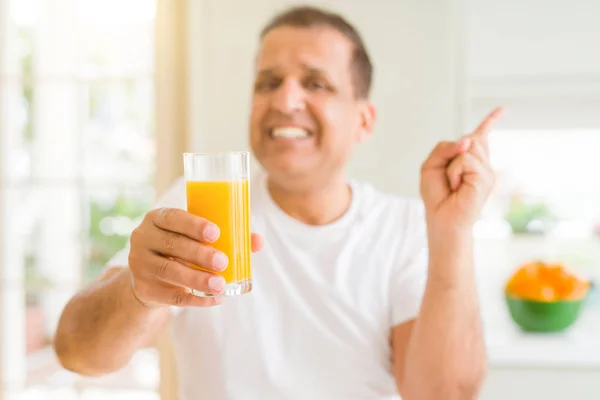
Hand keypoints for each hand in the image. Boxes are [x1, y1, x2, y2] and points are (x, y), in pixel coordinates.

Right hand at [128, 208, 262, 307]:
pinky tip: (215, 299)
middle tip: (223, 262)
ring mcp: (140, 264)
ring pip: (170, 271)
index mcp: (157, 218)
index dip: (193, 224)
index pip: (172, 217)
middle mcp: (143, 238)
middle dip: (200, 254)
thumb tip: (258, 241)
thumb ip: (225, 236)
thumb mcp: (195, 237)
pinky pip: (172, 296)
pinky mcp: (145, 289)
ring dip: (197, 279)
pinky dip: (196, 300)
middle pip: (172, 245)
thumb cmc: (181, 248)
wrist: (151, 276)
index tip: (215, 233)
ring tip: (220, 284)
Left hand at [420, 107, 503, 230]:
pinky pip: (465, 160)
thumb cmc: (437, 195)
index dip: (490, 121)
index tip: (501, 109)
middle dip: (449, 155)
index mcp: (471, 161)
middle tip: (449, 180)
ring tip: (453, 185)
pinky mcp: (486, 177)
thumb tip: (467, 140)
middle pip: (467, 139)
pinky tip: (457, 187)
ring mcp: (487, 171)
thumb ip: (445, 148)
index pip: (481, 137)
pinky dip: (454, 172)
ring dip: (450, 167)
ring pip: (466, 148)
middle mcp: (482, 164)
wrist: (442, 219)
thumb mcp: (432, 165)